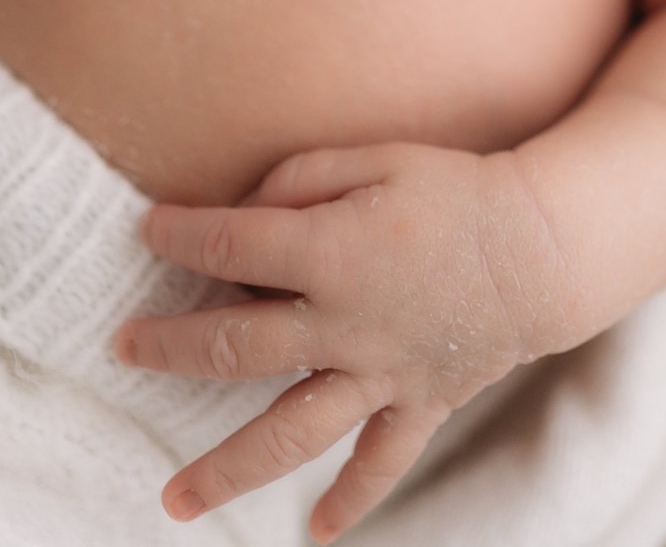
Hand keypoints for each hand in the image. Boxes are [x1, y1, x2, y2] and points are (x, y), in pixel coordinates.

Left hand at [114, 140, 566, 542]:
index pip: (234, 243)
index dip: (181, 233)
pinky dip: (350, 501)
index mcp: (335, 249)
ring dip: (227, 468)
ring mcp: (381, 374)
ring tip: (173, 502)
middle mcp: (347, 322)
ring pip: (290, 432)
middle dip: (171, 348)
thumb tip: (247, 212)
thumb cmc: (454, 188)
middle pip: (239, 345)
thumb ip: (303, 177)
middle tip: (121, 349)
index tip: (145, 229)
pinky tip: (314, 530)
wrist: (544, 246)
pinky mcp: (418, 403)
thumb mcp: (378, 156)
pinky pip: (379, 463)